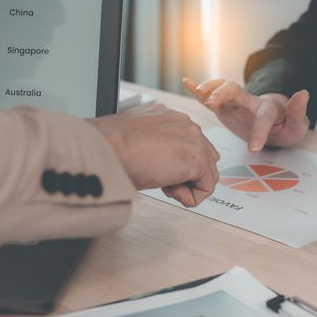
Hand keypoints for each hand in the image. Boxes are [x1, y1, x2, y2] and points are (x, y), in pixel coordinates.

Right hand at [88, 104, 219, 207]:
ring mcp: (195, 140)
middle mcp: (186, 125)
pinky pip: (206, 189)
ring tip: (163, 184)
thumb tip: (157, 164)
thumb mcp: (136, 143)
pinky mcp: (199, 159)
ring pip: (207, 175)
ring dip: (187, 187)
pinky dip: (188, 197)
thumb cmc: (111, 147)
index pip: (190, 146)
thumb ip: (155, 148)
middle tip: (161, 180)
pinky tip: (167, 189)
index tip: (156, 169)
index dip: (175, 166)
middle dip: (187, 176)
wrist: (108, 148)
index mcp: (171, 118)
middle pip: (206, 160)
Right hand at [183, 78, 309, 151]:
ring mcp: (236, 103)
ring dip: (210, 89)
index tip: (253, 148)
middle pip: (236, 91)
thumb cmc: (286, 126)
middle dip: (224, 94)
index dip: (259, 132)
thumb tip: (303, 93)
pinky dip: (199, 89)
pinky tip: (187, 83)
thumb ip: (299, 114)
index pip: (263, 118)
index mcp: (268, 110)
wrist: (276, 122)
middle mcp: (249, 102)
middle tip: (212, 103)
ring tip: (199, 92)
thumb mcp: (298, 126)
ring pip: (222, 89)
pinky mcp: (225, 108)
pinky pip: (211, 97)